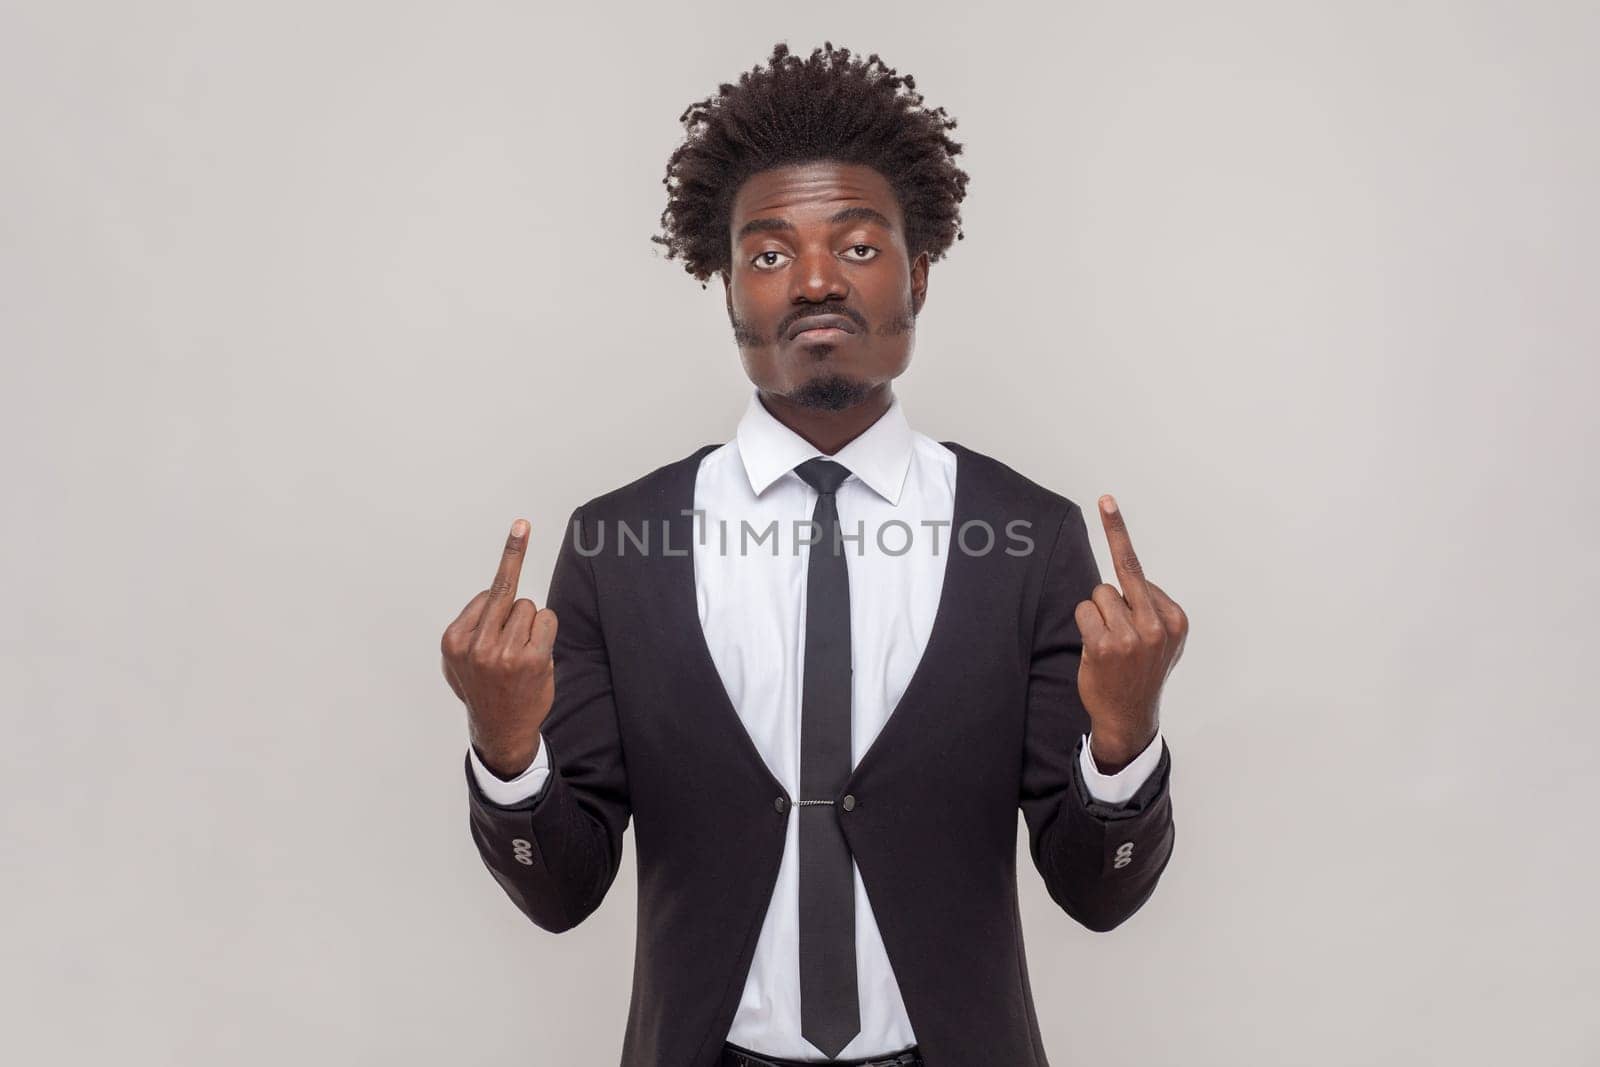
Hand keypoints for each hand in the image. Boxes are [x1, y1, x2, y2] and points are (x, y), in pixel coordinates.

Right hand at [441, 518, 558, 777]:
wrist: (500, 730)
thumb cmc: (484, 688)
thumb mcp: (458, 660)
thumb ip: (470, 626)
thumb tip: (490, 591)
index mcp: (453, 640)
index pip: (487, 594)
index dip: (500, 598)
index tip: (520, 527)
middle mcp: (475, 645)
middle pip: (508, 594)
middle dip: (515, 590)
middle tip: (518, 556)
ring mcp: (503, 653)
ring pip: (529, 608)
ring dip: (531, 625)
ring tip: (520, 656)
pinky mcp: (530, 660)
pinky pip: (547, 620)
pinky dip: (547, 630)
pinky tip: (537, 655)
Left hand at [1074, 494, 1187, 767]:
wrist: (1130, 718)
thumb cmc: (1141, 673)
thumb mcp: (1164, 641)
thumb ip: (1152, 608)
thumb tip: (1129, 574)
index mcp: (1176, 619)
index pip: (1139, 575)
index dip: (1124, 569)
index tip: (1112, 508)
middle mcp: (1159, 625)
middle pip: (1124, 570)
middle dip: (1117, 527)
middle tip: (1106, 498)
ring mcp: (1133, 637)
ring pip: (1099, 594)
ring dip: (1096, 614)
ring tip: (1108, 643)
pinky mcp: (1106, 647)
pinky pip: (1084, 611)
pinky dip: (1084, 624)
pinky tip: (1096, 650)